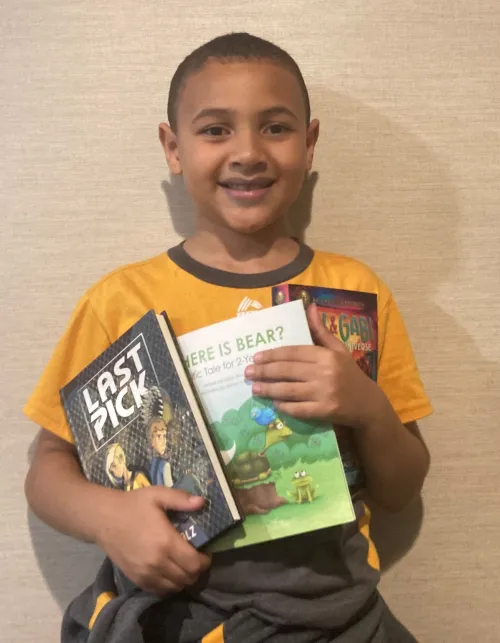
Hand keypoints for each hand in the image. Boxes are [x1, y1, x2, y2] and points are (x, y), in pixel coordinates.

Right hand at [95, 487, 210, 594]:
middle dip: (197, 570)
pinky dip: (169, 585)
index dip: (205, 561)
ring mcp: (146, 574)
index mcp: (166, 542)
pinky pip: (160, 591)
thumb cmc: (133, 505)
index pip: (195, 563)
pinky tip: (169, 572)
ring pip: (175, 587)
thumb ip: (181, 499)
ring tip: (183, 565)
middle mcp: (157, 562)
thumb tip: (202, 502)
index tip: (205, 552)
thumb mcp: (157, 495)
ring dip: (184, 579)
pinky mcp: (136, 579)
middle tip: (196, 558)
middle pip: (187, 578)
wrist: (103, 519)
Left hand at [244, 303, 379, 427]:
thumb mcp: (338, 349)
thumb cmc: (349, 373)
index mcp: (326, 355)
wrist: (367, 403)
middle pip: (287, 370)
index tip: (256, 357)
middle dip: (264, 371)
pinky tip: (274, 403)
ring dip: (269, 389)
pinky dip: (284, 406)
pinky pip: (298, 408)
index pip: (293, 352)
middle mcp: (324, 372)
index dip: (272, 354)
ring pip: (289, 390)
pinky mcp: (324, 411)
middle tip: (248, 373)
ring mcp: (324, 393)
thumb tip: (310, 306)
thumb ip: (320, 331)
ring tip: (255, 388)